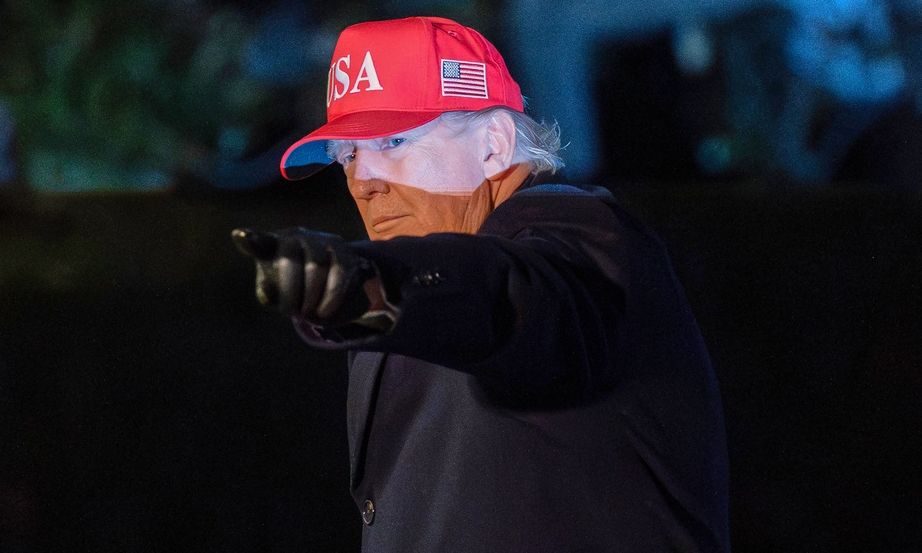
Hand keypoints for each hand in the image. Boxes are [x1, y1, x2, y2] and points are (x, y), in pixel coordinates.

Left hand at [231, 227, 380, 326]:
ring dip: (310, 297)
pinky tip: (324, 311)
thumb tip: (269, 287)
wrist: (334, 284)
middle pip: (288, 262)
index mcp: (271, 245)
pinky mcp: (344, 251)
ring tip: (309, 314)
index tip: (238, 235)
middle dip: (290, 294)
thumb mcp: (278, 296)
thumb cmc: (296, 289)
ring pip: (315, 267)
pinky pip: (337, 272)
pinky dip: (330, 296)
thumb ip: (268, 295)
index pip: (259, 242)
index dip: (249, 239)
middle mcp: (294, 236)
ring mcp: (320, 239)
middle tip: (294, 313)